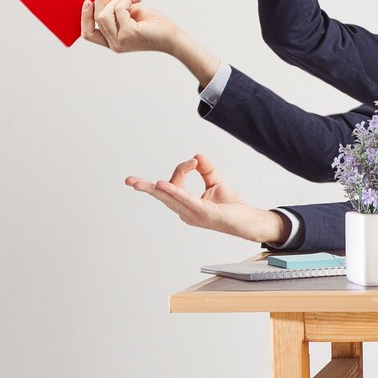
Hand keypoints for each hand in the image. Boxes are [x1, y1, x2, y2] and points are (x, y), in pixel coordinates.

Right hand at [80, 0, 174, 54]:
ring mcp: (120, 41)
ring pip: (104, 14)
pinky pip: (119, 10)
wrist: (173, 36)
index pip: (88, 34)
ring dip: (116, 0)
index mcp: (112, 41)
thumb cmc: (154, 25)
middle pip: (96, 18)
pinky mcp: (128, 34)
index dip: (84, 17)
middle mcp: (114, 44)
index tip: (86, 1)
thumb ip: (117, 8)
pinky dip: (127, 0)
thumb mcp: (131, 14)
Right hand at [124, 154, 287, 244]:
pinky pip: (186, 201)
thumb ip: (206, 169)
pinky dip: (175, 192)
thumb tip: (196, 156)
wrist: (249, 221)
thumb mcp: (216, 183)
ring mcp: (193, 214)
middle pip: (163, 196)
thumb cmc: (231, 207)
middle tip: (129, 181)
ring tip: (140, 183)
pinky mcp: (204, 213)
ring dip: (156, 190)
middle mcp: (186, 211)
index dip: (182, 168)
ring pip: (171, 198)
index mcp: (186, 205)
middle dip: (145, 188)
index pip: (175, 183)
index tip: (194, 162)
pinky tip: (163, 186)